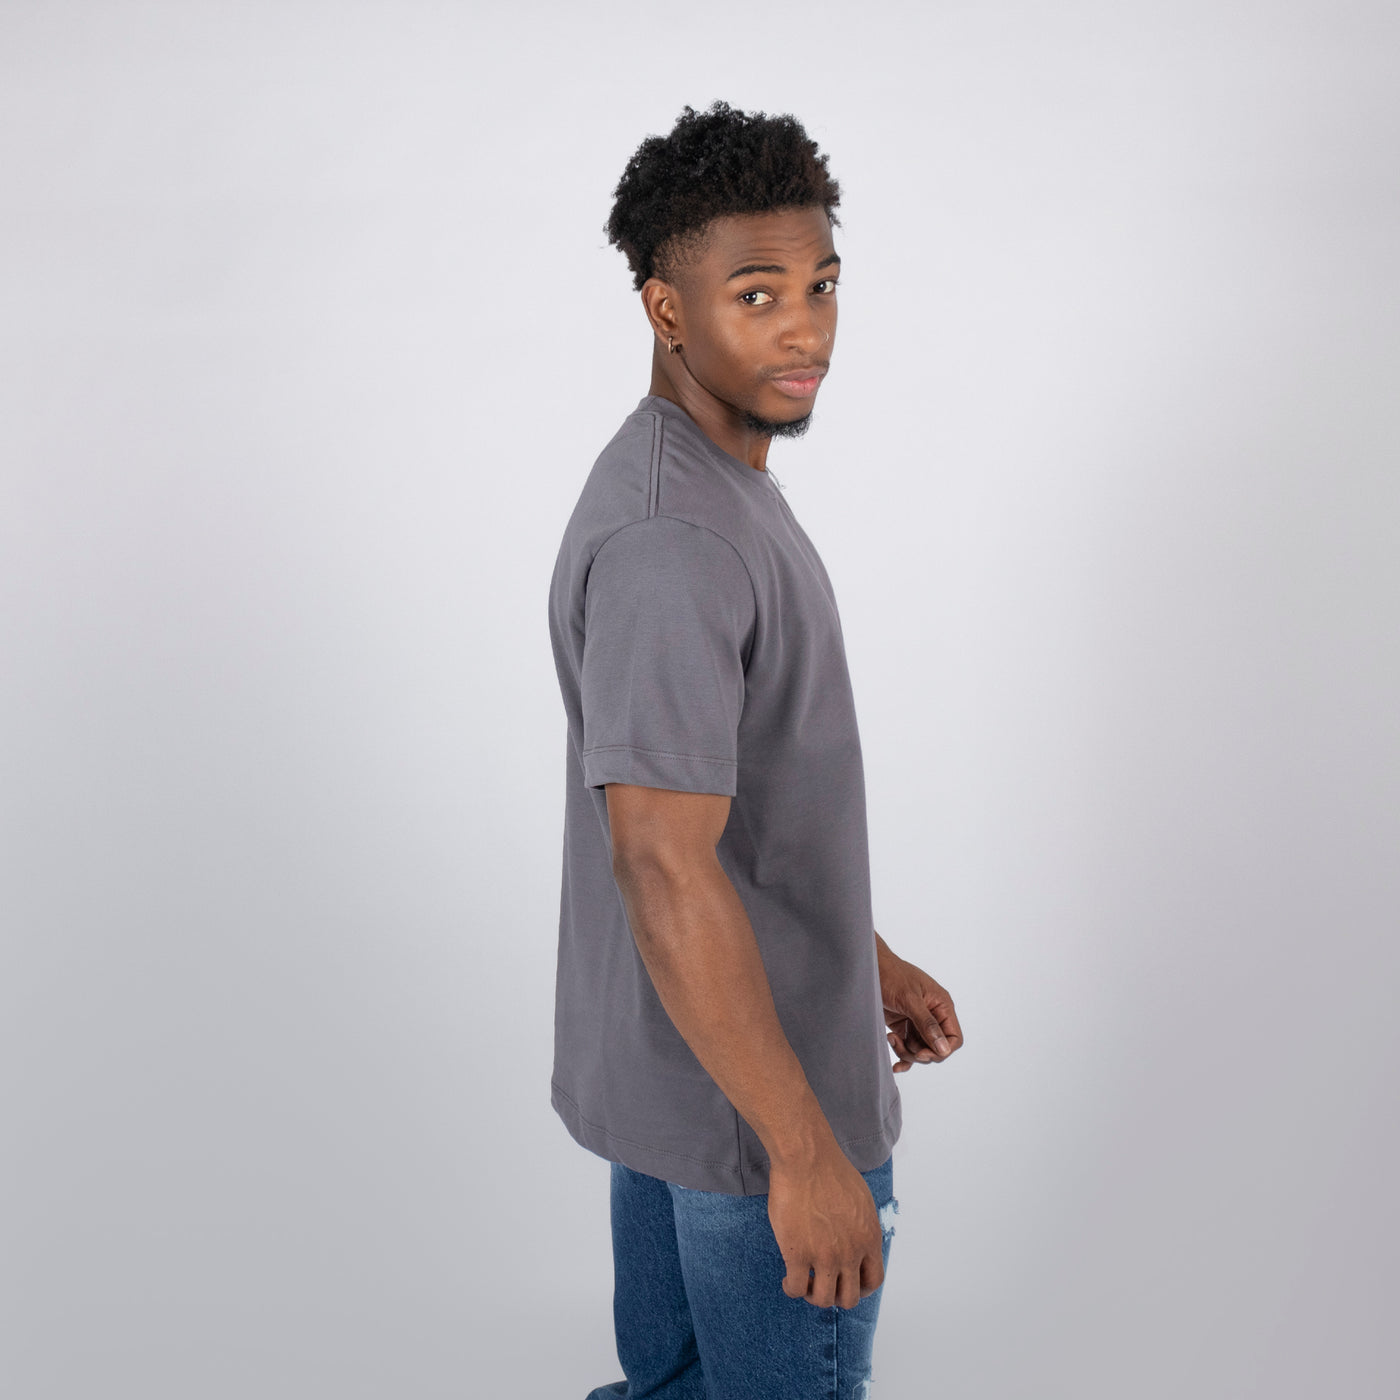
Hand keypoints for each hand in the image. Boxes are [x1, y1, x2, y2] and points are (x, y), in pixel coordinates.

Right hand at [767, 1148, 884, 1308]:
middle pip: (848, 1298)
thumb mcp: (861, 1201)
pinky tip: (787, 1277)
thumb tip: (857, 1240)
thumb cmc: (830, 1170)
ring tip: (804, 1281)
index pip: (873, 1281)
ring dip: (812, 1294)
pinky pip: (795, 1288)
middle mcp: (850, 1253)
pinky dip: (791, 1289)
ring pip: (822, 1299)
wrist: (806, 1158)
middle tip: (821, 1282)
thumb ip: (862, 1227)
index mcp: (868, 1239)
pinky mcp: (797, 1254)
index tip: (845, 1281)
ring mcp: (824, 1256)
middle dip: (834, 1294)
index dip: (859, 1288)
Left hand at [876, 934, 962, 1072]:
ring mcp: (917, 1022)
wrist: (869, 968)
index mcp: (941, 1005)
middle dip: (920, 1053)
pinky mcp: (904, 1026)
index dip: (941, 1050)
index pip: (954, 1038)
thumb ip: (926, 1023)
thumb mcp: (909, 999)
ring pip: (921, 1050)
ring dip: (907, 1052)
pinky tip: (895, 1066)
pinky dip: (903, 1057)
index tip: (922, 1053)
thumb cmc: (891, 976)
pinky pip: (909, 1048)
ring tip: (891, 1039)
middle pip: (937, 1048)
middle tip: (901, 1045)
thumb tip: (944, 1049)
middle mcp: (933, 1015)